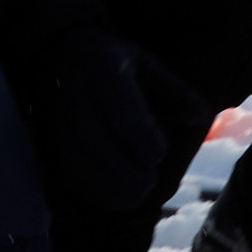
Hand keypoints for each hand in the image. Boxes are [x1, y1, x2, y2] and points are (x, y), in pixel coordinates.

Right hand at [0, 0, 205, 223]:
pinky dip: (96, 193)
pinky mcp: (50, 143)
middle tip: (150, 180)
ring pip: (83, 167)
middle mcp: (77, 100)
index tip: (158, 153)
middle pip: (102, 148)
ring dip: (114, 188)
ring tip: (138, 191)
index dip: (146, 143)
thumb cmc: (113, 62)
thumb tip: (201, 116)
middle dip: (132, 173)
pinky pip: (71, 176)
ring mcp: (58, 124)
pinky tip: (117, 196)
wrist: (59, 55)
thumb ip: (174, 91)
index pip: (126, 116)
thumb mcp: (146, 64)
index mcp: (105, 74)